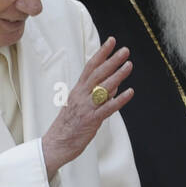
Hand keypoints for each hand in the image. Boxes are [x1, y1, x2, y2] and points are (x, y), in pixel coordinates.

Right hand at [42, 36, 133, 177]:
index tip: (112, 41)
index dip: (101, 53)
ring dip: (117, 76)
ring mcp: (86, 107)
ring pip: (103, 88)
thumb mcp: (79, 105)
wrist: (55, 144)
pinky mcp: (91, 120)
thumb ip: (97, 94)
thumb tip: (115, 84)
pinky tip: (130, 92)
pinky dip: (119, 100)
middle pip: (97, 74)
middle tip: (125, 50)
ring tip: (129, 65)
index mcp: (77, 90)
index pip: (90, 67)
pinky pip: (108, 108)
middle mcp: (81, 96)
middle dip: (112, 61)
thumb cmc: (68, 125)